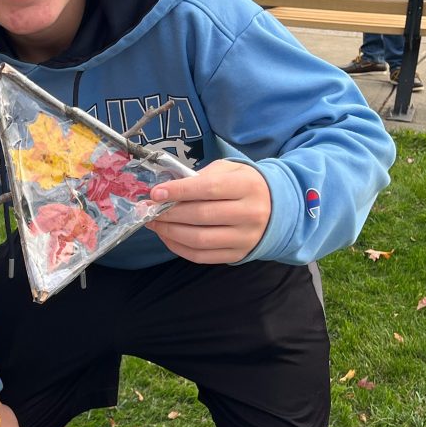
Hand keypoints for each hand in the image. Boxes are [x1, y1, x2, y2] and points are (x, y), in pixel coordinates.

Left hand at [144, 160, 270, 263]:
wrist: (277, 209)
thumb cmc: (244, 185)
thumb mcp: (229, 170)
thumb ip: (201, 177)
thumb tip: (167, 190)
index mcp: (248, 186)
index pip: (208, 189)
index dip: (179, 191)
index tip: (155, 193)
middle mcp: (250, 214)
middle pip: (201, 216)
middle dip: (169, 213)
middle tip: (148, 209)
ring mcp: (245, 238)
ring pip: (199, 239)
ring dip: (170, 232)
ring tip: (153, 223)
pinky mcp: (238, 254)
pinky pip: (202, 256)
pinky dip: (179, 248)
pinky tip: (167, 236)